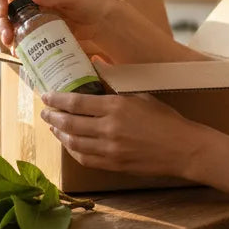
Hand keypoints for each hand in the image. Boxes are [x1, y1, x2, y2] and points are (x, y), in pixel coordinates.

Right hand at [0, 0, 119, 58]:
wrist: (101, 21)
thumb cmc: (90, 1)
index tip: (2, 14)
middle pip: (3, 8)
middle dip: (1, 23)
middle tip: (7, 38)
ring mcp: (32, 15)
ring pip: (10, 23)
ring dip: (6, 35)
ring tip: (13, 48)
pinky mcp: (38, 30)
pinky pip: (21, 36)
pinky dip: (18, 44)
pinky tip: (20, 52)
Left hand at [40, 89, 208, 177]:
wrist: (183, 149)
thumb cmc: (165, 119)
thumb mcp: (141, 95)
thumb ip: (115, 83)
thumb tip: (97, 64)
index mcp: (115, 107)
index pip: (76, 103)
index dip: (57, 99)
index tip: (47, 96)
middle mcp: (109, 128)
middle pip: (70, 123)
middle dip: (52, 117)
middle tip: (45, 113)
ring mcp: (110, 149)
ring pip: (74, 142)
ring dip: (60, 134)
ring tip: (54, 127)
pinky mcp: (113, 165)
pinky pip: (85, 159)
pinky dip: (73, 151)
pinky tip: (70, 144)